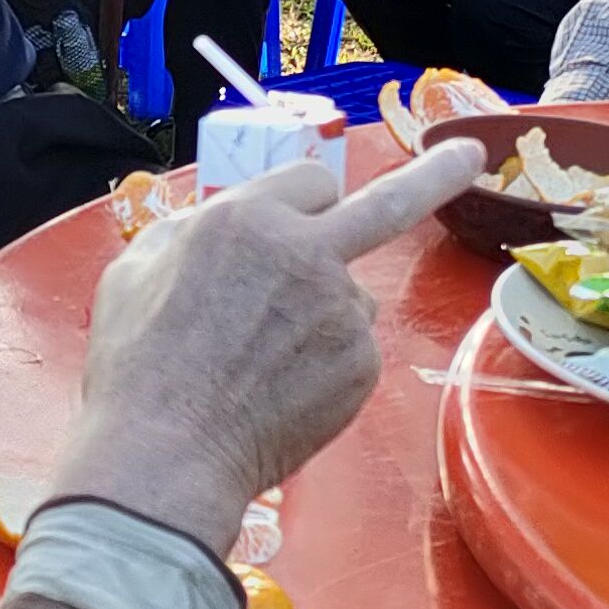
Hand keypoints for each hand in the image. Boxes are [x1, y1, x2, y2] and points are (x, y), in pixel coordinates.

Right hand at [48, 137, 492, 559]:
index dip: (300, 202)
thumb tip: (217, 224)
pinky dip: (324, 365)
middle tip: (472, 156)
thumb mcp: (135, 270)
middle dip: (437, 172)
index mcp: (246, 219)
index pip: (309, 180)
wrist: (167, 453)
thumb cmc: (138, 367)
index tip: (320, 206)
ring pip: (350, 295)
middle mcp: (305, 253)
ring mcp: (341, 312)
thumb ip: (188, 232)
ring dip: (321, 313)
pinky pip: (351, 349)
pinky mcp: (361, 366)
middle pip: (389, 202)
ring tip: (259, 362)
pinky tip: (278, 391)